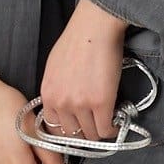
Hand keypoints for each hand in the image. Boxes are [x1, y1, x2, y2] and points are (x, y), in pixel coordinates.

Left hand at [39, 0, 127, 141]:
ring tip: (107, 123)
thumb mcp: (54, 68)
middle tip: (95, 127)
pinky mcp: (101, 103)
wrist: (94, 28)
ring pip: (90, 134)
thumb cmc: (76, 41)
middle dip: (84, 134)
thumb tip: (65, 104)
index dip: (67, 131)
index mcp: (48, 94)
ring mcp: (81, 104)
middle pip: (72, 135)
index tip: (77, 129)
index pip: (53, 128)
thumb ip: (57, 89)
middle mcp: (61, 103)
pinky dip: (112, 129)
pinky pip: (105, 128)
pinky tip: (116, 122)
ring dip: (99, 131)